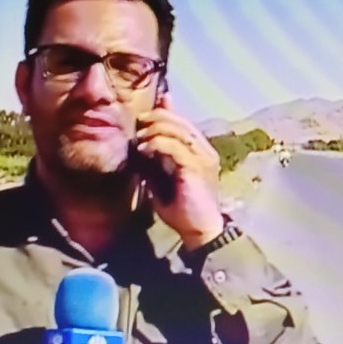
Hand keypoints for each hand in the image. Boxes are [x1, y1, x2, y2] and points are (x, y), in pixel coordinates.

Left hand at [135, 94, 224, 249]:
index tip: (140, 119)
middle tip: (138, 125)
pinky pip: (173, 146)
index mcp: (200, 150)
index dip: (161, 113)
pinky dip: (155, 144)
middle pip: (179, 120)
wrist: (199, 230)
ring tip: (139, 139)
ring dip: (154, 130)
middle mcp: (204, 149)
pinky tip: (143, 150)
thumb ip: (158, 157)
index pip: (182, 121)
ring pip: (177, 129)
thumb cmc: (181, 208)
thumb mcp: (165, 177)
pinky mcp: (196, 166)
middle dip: (155, 118)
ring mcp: (203, 156)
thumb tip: (143, 141)